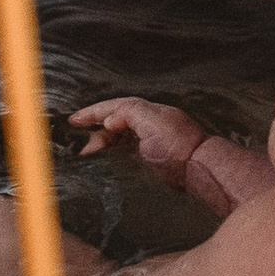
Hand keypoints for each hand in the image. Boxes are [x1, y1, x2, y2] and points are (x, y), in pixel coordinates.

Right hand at [72, 96, 203, 175]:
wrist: (200, 169)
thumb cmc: (179, 146)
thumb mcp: (152, 122)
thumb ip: (128, 114)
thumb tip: (109, 120)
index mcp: (148, 111)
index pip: (116, 106)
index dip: (94, 112)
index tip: (74, 120)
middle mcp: (150, 123)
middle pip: (116, 121)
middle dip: (95, 128)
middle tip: (77, 139)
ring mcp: (153, 142)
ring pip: (120, 138)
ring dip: (103, 143)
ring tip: (87, 154)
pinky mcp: (155, 160)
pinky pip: (127, 152)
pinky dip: (114, 154)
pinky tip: (106, 161)